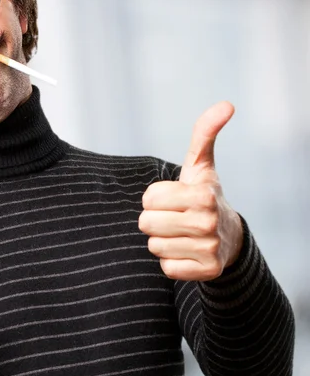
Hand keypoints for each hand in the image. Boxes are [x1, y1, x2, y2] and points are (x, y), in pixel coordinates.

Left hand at [138, 102, 243, 280]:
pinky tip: (187, 252)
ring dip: (162, 241)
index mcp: (203, 194)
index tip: (172, 199)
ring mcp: (210, 248)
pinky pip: (165, 268)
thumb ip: (204, 134)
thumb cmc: (204, 196)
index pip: (148, 198)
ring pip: (154, 246)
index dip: (154, 199)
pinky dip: (171, 262)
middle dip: (154, 220)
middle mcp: (208, 222)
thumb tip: (226, 104)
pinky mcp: (206, 271)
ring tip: (181, 234)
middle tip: (174, 218)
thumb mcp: (201, 165)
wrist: (229, 238)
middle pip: (146, 223)